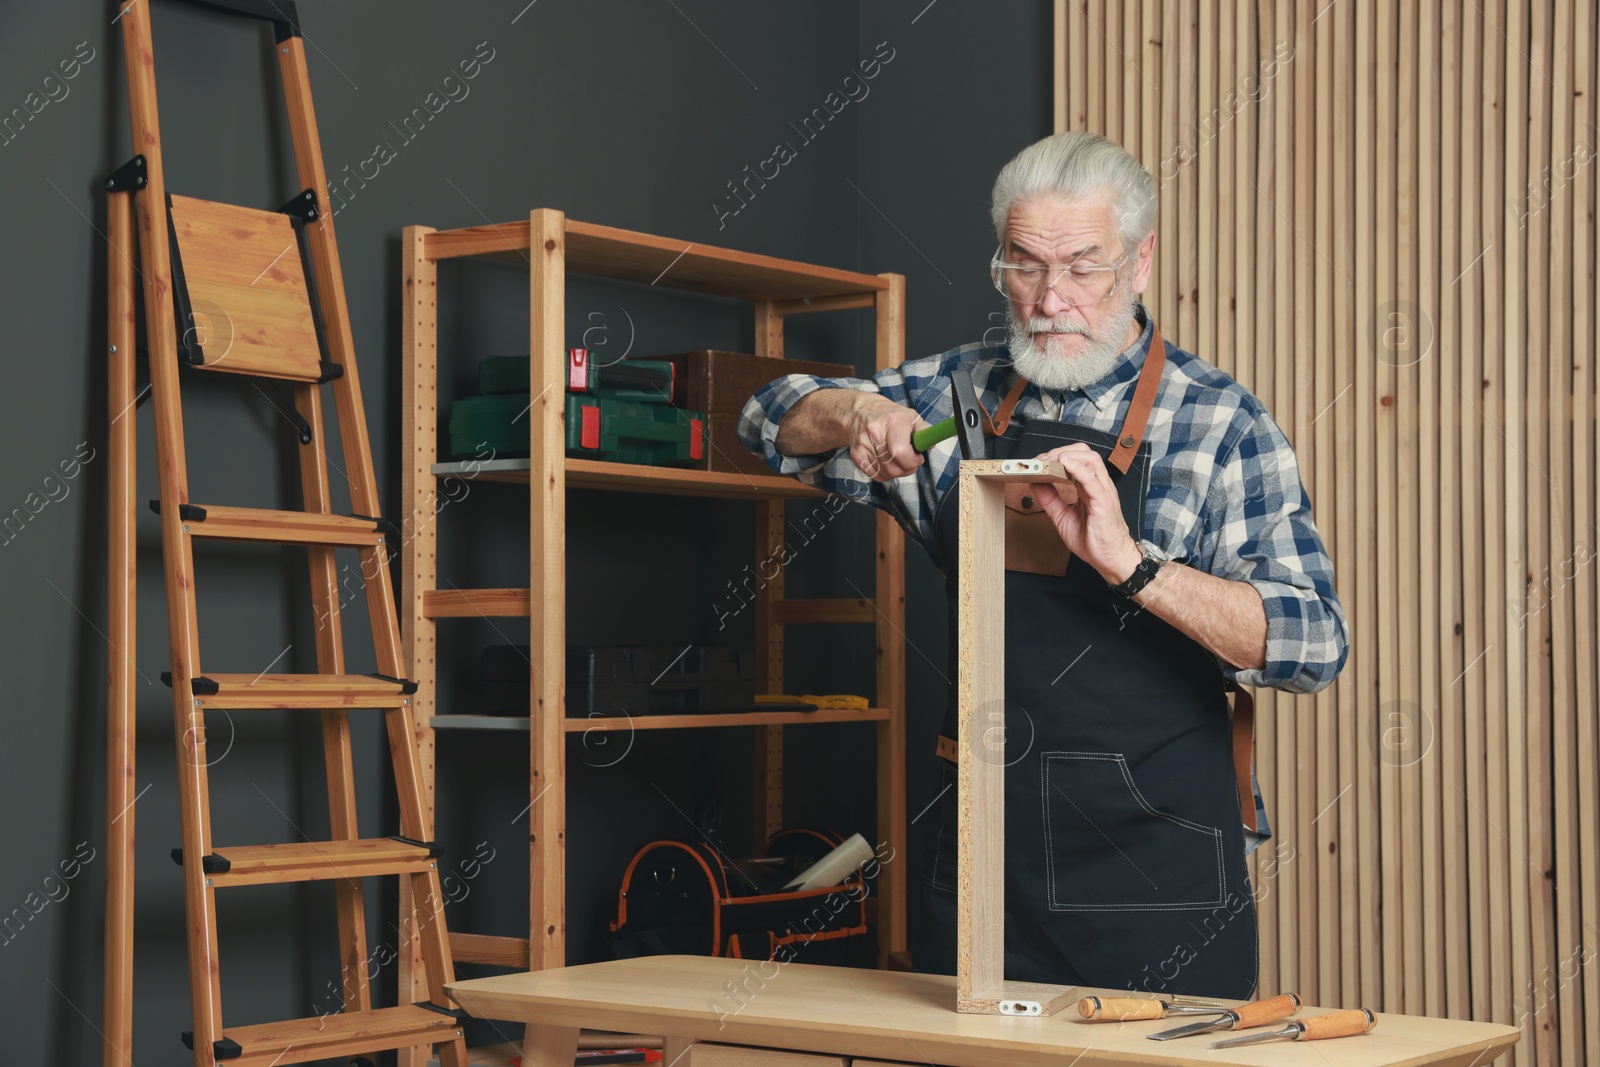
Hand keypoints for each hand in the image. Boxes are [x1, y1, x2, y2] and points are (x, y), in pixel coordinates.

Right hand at [847, 394, 926, 481]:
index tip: (918, 458)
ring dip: (897, 472)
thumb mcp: (910, 416)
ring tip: (899, 461)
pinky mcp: (856, 455)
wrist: (858, 412)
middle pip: (894, 468)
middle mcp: (875, 433)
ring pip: (886, 474)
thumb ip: (923, 431)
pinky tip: (888, 463)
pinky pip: (875, 476)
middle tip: (910, 461)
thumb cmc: (887, 415)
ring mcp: (863, 445)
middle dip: (907, 469)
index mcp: (892, 421)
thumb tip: (929, 445)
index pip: (900, 452)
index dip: (912, 461)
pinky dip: (885, 474)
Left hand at [1030, 443, 1143, 582]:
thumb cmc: (1093, 540)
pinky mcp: (1103, 501)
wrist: (1110, 559)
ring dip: (1067, 455)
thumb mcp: (1062, 517)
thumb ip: (1050, 499)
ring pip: (1090, 459)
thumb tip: (1035, 482)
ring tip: (1049, 461)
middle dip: (1061, 450)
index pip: (1076, 460)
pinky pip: (1091, 479)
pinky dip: (1076, 468)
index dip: (1056, 455)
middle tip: (1041, 459)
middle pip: (1084, 453)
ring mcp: (1102, 491)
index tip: (1038, 461)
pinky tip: (1063, 463)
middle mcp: (1098, 485)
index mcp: (1089, 487)